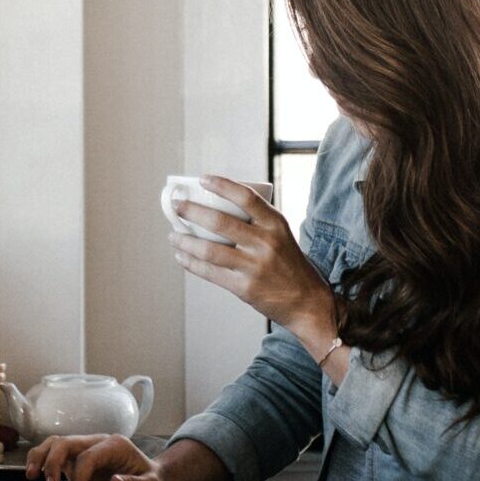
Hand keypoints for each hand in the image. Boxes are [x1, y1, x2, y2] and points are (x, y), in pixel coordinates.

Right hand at [24, 435, 170, 480]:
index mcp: (115, 445)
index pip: (88, 456)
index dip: (79, 478)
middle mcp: (98, 442)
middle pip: (66, 443)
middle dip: (53, 463)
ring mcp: (86, 449)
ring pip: (56, 443)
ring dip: (41, 457)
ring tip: (30, 475)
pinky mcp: (77, 458)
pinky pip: (54, 453)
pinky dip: (41, 460)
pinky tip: (34, 473)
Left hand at [169, 177, 335, 341]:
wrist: (306, 301)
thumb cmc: (288, 264)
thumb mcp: (281, 235)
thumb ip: (257, 222)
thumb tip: (217, 206)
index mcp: (275, 224)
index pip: (246, 197)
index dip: (222, 185)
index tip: (202, 179)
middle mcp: (266, 243)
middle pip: (220, 222)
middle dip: (192, 212)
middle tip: (176, 206)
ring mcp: (254, 266)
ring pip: (209, 249)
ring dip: (185, 241)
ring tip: (173, 235)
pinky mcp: (244, 287)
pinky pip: (210, 272)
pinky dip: (191, 263)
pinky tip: (181, 256)